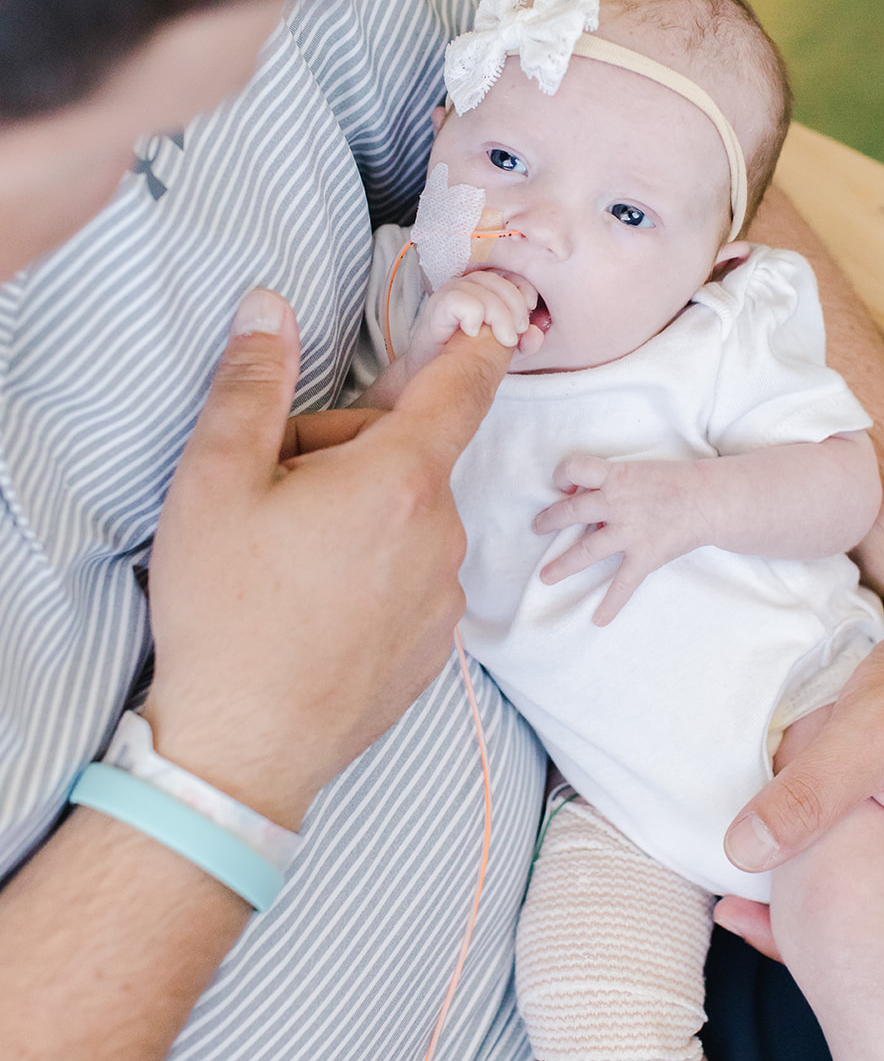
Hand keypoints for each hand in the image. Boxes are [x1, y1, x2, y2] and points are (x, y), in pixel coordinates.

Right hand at [144, 287, 510, 828]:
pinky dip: (370, 571)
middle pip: (406, 454)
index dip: (476, 342)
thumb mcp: (215, 481)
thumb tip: (269, 307)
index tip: (492, 316)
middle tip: (272, 497)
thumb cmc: (226, 613)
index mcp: (400, 482)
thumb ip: (250, 383)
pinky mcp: (434, 645)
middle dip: (345, 454)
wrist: (241, 753)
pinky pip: (410, 575)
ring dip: (358, 515)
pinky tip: (313, 605)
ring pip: (405, 518)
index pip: (462, 386)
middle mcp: (443, 536)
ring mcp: (444, 596)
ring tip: (286, 561)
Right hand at [407, 268, 543, 371]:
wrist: (433, 371)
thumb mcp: (503, 348)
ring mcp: (452, 291)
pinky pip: (463, 300)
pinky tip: (472, 332)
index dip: (524, 292)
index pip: (512, 276)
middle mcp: (469, 284)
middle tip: (515, 336)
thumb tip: (536, 335)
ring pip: (485, 292)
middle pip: (501, 282)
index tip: (528, 316)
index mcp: (487, 287)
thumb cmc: (465, 353)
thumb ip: (523, 341)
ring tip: (501, 340)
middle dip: (515, 310)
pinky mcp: (438, 303)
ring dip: (499, 317)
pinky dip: (473, 316)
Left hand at [534, 455, 706, 623]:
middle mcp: (615, 504)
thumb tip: (588, 499)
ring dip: (562, 565)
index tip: (563, 485)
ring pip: (585, 551)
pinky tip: (598, 620)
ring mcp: (628, 533)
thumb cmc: (677, 480)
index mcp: (615, 476)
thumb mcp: (639, 471)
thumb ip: (614, 483)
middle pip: (570, 512)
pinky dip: (610, 604)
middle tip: (537, 527)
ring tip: (546, 576)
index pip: (574, 468)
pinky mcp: (643, 557)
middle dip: (549, 520)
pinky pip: (622, 585)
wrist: (710, 499)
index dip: (562, 475)